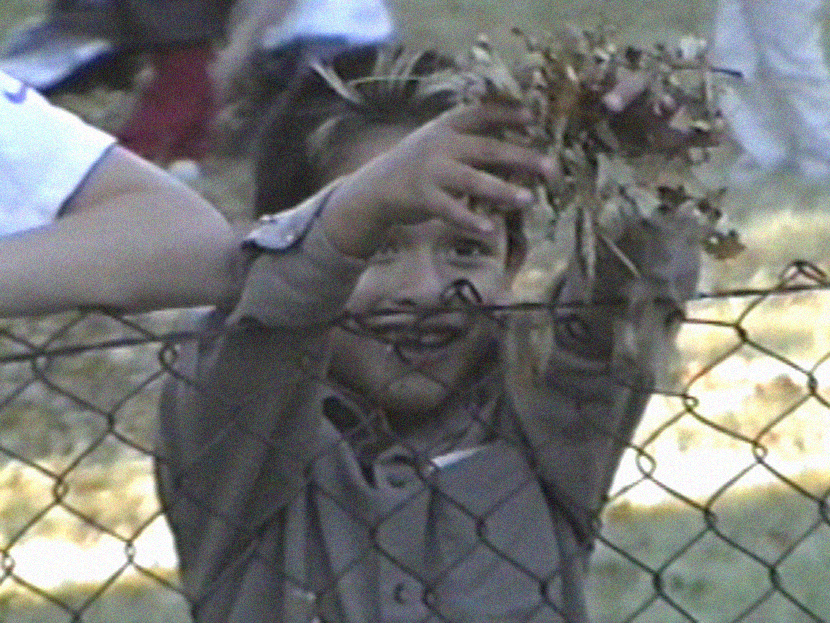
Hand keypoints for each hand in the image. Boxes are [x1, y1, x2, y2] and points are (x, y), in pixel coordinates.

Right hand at [322, 101, 552, 257]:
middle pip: (487, 149)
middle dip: (521, 158)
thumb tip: (520, 147)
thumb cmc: (418, 166)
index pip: (482, 114)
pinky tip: (490, 229)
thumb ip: (473, 143)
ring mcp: (430, 171)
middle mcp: (440, 145)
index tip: (533, 119)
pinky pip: (450, 210)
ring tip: (529, 199)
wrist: (374, 189)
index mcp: (447, 127)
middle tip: (551, 168)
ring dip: (503, 190)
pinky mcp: (422, 198)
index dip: (508, 115)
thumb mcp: (440, 144)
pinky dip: (470, 220)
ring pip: (473, 180)